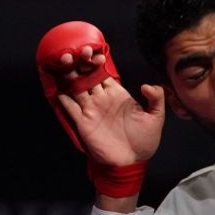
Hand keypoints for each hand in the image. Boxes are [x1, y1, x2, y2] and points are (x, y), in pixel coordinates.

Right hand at [51, 47, 164, 166]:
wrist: (132, 162)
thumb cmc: (144, 140)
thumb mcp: (156, 118)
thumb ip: (156, 99)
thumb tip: (147, 85)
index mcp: (117, 93)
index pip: (103, 72)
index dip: (97, 61)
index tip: (95, 54)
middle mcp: (101, 98)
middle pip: (87, 75)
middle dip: (81, 63)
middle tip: (78, 52)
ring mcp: (91, 109)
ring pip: (76, 87)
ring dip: (69, 75)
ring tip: (64, 62)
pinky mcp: (83, 122)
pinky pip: (69, 107)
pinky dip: (63, 98)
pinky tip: (58, 88)